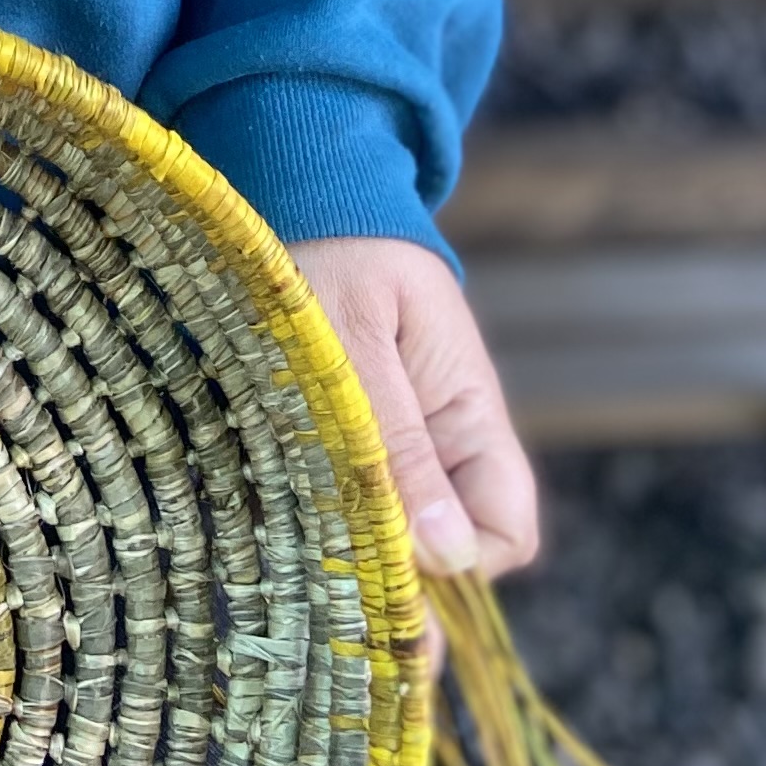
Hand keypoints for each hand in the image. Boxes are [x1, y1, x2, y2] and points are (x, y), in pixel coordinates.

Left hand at [290, 234, 539, 579]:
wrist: (299, 190)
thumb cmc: (333, 254)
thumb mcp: (358, 348)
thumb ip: (399, 450)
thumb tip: (449, 559)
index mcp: (471, 416)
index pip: (505, 531)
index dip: (459, 564)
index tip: (391, 558)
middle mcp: (443, 442)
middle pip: (447, 550)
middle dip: (393, 575)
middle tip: (320, 574)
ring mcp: (395, 441)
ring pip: (389, 536)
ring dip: (341, 547)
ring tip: (281, 535)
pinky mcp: (344, 437)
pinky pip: (340, 503)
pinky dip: (306, 515)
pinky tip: (261, 505)